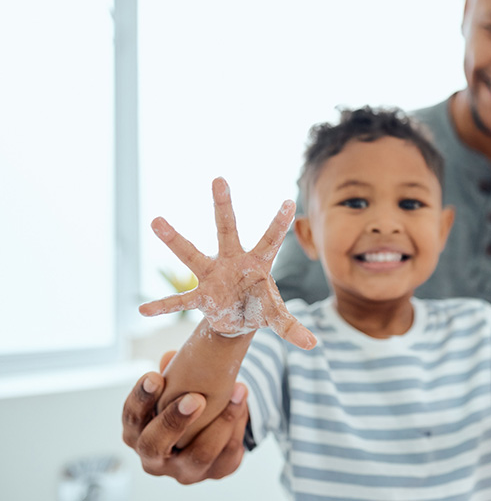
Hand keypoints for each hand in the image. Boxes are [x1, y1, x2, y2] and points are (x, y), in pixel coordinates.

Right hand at [122, 352, 248, 482]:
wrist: (215, 426)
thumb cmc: (186, 403)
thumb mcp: (175, 387)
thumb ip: (172, 373)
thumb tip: (170, 357)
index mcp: (138, 435)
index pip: (131, 419)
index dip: (141, 398)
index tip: (155, 376)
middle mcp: (156, 459)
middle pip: (154, 446)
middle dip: (173, 421)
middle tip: (196, 398)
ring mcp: (185, 471)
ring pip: (200, 453)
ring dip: (221, 420)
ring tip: (238, 391)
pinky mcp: (216, 472)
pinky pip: (228, 453)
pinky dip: (238, 425)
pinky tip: (243, 404)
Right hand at [139, 177, 315, 348]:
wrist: (237, 321)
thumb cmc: (259, 307)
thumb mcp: (277, 317)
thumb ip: (292, 327)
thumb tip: (313, 345)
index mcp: (257, 262)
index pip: (272, 239)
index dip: (280, 222)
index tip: (290, 201)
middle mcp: (232, 261)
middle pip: (227, 229)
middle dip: (223, 206)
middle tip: (219, 179)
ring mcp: (213, 276)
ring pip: (192, 254)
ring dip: (175, 240)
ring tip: (155, 221)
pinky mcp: (201, 297)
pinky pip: (180, 301)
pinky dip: (164, 306)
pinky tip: (144, 309)